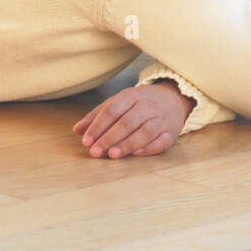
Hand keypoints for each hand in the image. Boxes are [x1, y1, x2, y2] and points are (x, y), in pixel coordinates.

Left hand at [72, 81, 193, 157]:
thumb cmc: (140, 103)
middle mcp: (147, 105)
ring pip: (145, 131)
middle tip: (95, 152)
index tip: (86, 141)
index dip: (98, 126)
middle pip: (127, 122)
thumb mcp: (120, 102)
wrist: (174, 97)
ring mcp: (161, 119)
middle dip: (109, 138)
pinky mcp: (171, 132)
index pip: (112, 110)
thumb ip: (98, 115)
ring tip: (112, 155)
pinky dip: (149, 148)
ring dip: (128, 144)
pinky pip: (162, 141)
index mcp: (132, 95)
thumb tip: (77, 130)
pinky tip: (136, 154)